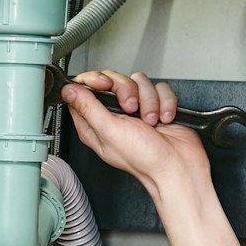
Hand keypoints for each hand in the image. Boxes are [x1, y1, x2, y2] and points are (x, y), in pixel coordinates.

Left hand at [60, 69, 210, 189]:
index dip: (92, 81)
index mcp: (94, 123)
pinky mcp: (156, 105)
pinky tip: (163, 119)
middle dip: (125, 90)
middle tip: (131, 108)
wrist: (177, 165)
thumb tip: (68, 91)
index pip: (83, 90)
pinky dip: (164, 102)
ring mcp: (136, 109)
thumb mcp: (108, 131)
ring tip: (150, 121)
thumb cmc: (143, 158)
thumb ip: (87, 108)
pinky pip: (159, 88)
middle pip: (113, 80)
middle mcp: (113, 115)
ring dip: (149, 100)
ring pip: (138, 82)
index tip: (104, 84)